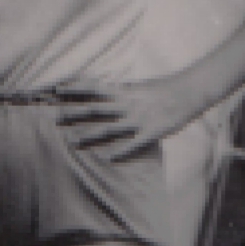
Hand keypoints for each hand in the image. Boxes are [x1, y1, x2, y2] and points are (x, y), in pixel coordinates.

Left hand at [44, 76, 190, 161]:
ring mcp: (138, 120)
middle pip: (95, 109)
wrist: (189, 92)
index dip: (75, 88)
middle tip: (55, 118)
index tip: (57, 89)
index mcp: (124, 91)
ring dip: (90, 135)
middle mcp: (127, 105)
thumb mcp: (138, 86)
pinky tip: (108, 159)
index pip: (94, 87)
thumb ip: (122, 91)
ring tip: (72, 141)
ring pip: (109, 128)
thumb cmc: (163, 88)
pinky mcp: (150, 133)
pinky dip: (120, 151)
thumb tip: (103, 90)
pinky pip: (133, 144)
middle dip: (75, 113)